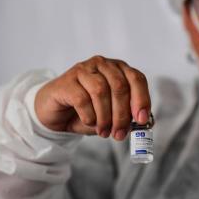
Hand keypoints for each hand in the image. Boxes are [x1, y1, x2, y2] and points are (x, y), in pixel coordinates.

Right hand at [34, 55, 150, 140]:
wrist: (57, 112)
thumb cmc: (88, 111)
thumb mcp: (111, 114)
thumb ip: (127, 115)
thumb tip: (140, 123)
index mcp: (119, 69)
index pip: (137, 79)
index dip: (142, 99)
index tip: (141, 120)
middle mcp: (103, 65)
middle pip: (120, 86)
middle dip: (122, 114)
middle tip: (119, 133)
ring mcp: (84, 69)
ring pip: (101, 91)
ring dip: (105, 117)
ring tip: (104, 132)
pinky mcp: (67, 80)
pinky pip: (82, 99)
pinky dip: (89, 116)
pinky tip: (89, 123)